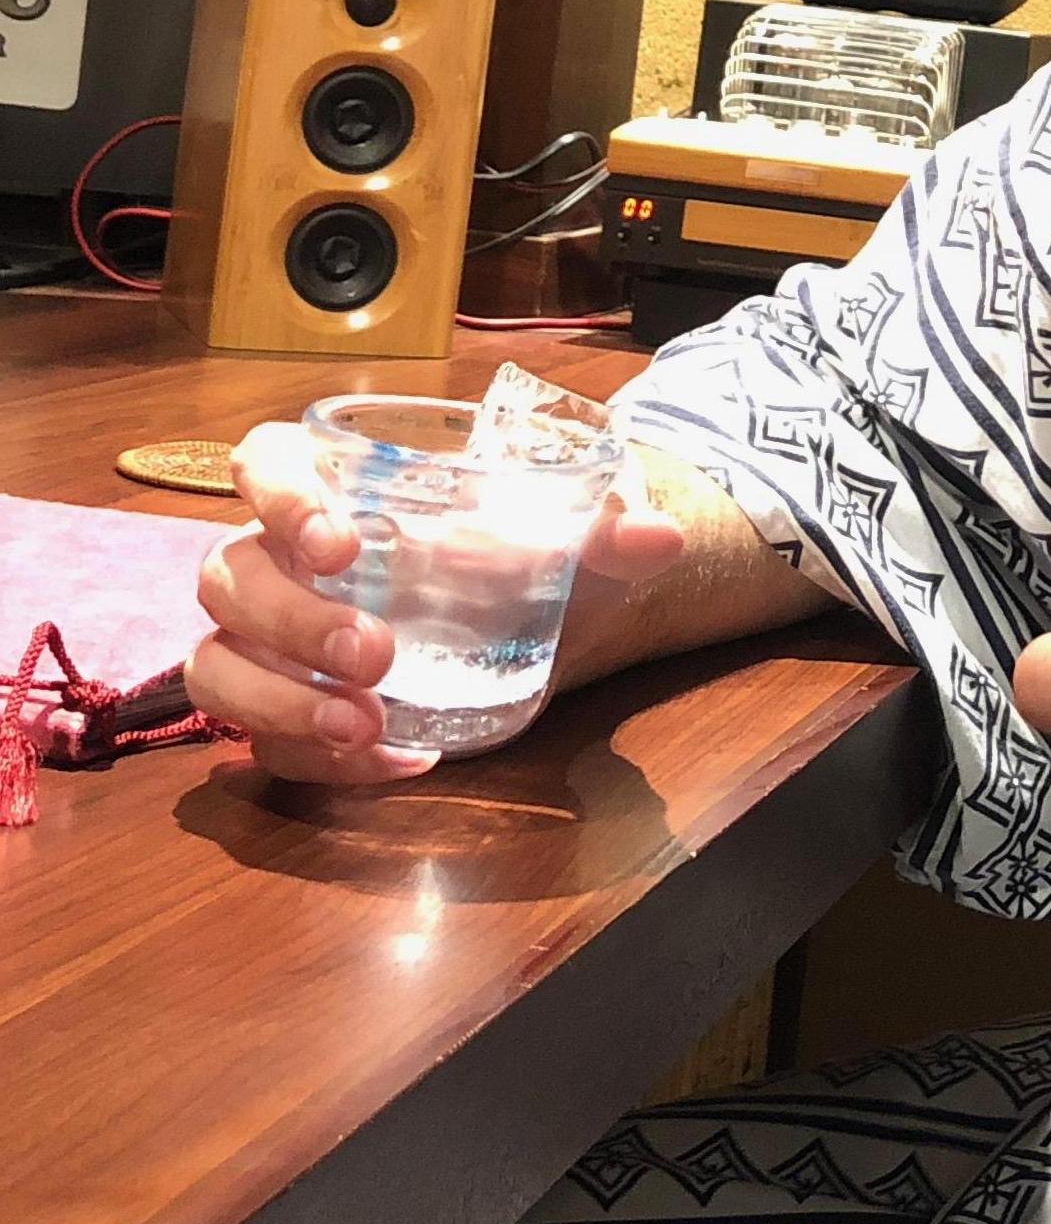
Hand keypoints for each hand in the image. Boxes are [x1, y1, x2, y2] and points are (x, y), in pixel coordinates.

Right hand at [188, 417, 687, 785]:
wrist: (548, 617)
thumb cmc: (530, 546)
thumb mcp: (573, 530)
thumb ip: (609, 526)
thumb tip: (660, 538)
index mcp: (338, 485)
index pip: (263, 461)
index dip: (280, 495)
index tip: (340, 544)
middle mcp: (284, 560)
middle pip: (228, 575)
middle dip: (290, 620)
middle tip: (376, 653)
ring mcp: (274, 642)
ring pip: (217, 665)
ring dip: (277, 702)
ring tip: (364, 723)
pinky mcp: (288, 713)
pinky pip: (265, 745)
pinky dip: (318, 761)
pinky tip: (399, 760)